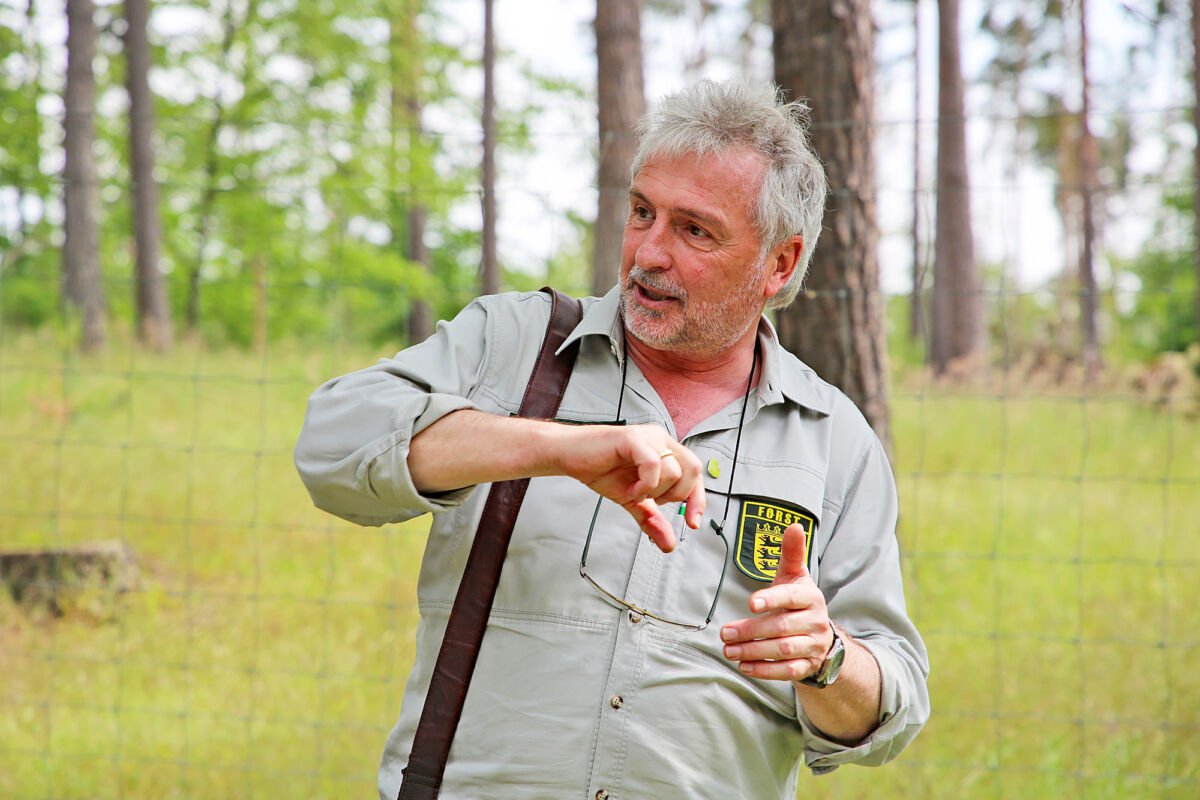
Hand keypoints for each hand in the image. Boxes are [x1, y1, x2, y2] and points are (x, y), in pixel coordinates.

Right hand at [553, 423, 704, 551]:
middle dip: (676, 495)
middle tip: (652, 501)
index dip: (698, 500)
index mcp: (665, 450)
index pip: (695, 474)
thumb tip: (668, 544)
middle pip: (693, 470)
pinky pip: (653, 464)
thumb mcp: (632, 500)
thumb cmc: (600, 469)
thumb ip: (651, 519)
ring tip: (633, 491)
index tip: (693, 524)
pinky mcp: (633, 438)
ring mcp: (648, 437)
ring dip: (654, 491)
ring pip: (674, 471)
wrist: (569, 455)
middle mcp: (661, 439)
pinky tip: (630, 489)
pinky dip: (644, 484)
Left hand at [720, 522, 832, 681]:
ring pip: (783, 650)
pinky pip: (788, 671)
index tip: (750, 603)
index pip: (791, 597)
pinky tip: (744, 666)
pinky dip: (765, 670)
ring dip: (753, 651)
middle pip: (782, 626)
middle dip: (751, 630)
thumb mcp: (795, 576)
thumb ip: (792, 553)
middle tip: (724, 633)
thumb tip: (795, 525)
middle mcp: (815, 621)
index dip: (771, 599)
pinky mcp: (807, 665)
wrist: (821, 636)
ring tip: (728, 650)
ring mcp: (813, 645)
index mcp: (810, 596)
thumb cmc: (798, 600)